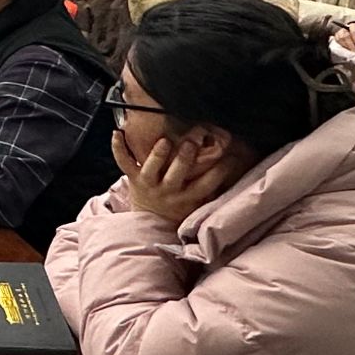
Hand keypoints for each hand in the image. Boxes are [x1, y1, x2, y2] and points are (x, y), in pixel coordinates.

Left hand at [111, 134, 233, 225]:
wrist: (151, 221)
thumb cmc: (180, 206)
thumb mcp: (198, 202)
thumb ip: (212, 187)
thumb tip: (237, 165)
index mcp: (188, 197)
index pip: (206, 183)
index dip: (218, 170)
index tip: (228, 157)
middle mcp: (169, 191)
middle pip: (178, 174)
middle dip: (184, 157)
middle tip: (192, 142)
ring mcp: (149, 184)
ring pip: (152, 169)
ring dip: (158, 154)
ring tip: (164, 141)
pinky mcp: (133, 179)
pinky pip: (124, 162)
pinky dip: (119, 148)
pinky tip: (117, 133)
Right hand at [333, 21, 354, 50]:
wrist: (351, 31)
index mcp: (353, 26)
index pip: (352, 29)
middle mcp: (345, 27)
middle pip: (345, 35)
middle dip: (350, 43)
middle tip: (354, 49)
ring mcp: (339, 31)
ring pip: (340, 38)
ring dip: (346, 45)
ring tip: (351, 50)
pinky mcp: (336, 36)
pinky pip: (338, 41)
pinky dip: (342, 45)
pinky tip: (347, 48)